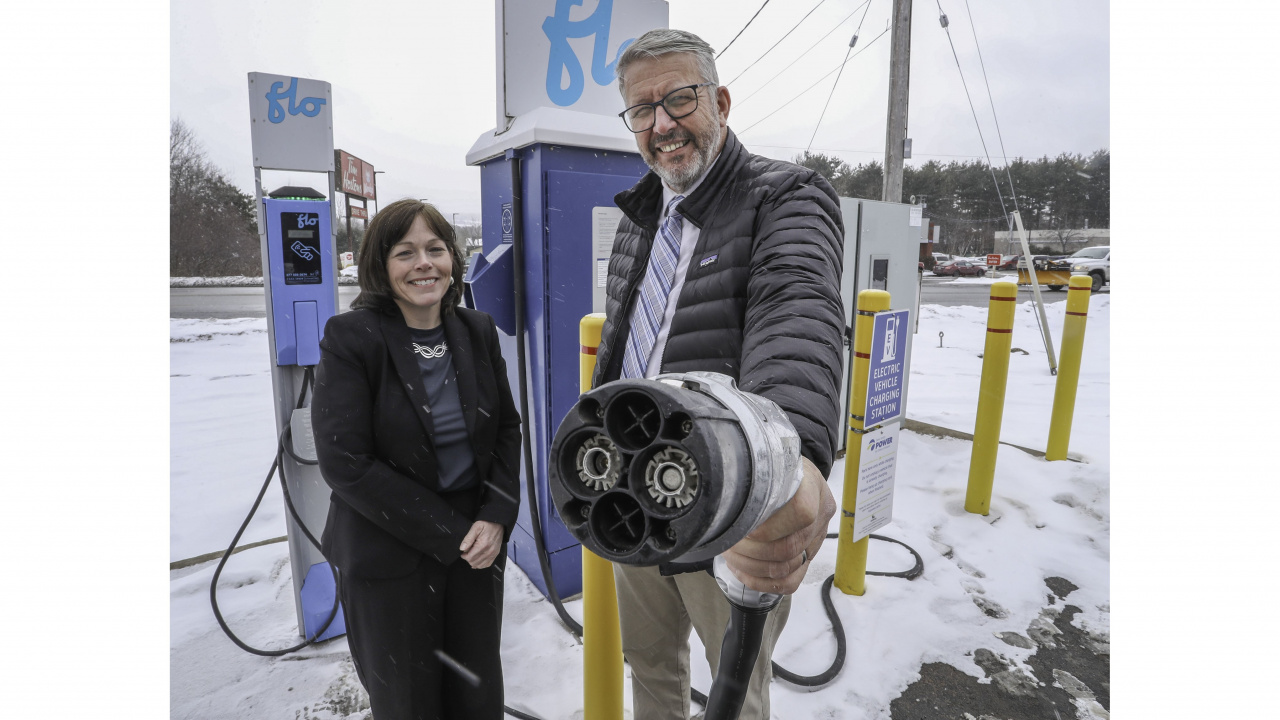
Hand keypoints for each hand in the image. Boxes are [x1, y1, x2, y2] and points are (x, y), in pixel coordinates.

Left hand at [459, 520, 503, 568]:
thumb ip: (468, 538)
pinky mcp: (495, 555)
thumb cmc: (487, 524)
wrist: (498, 524)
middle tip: (467, 552)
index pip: (470, 557)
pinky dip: (480, 564)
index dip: (464, 556)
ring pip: (480, 565)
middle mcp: (489, 551)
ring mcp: (493, 554)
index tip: (463, 552)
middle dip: (468, 559)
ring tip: (472, 555)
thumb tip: (462, 548)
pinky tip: (477, 559)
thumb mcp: (476, 527)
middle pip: (474, 562)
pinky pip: (486, 565)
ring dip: (473, 562)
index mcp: (483, 545)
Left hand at [720, 456, 835, 594]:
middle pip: (789, 547)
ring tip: (730, 554)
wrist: (793, 475)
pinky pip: (789, 582)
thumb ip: (753, 478)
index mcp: (812, 486)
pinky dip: (761, 582)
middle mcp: (820, 514)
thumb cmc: (775, 469)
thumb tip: (722, 499)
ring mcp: (816, 538)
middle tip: (727, 543)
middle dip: (750, 550)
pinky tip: (741, 570)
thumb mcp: (766, 462)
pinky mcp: (809, 557)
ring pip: (786, 568)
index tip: (743, 525)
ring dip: (750, 566)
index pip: (801, 513)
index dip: (769, 527)